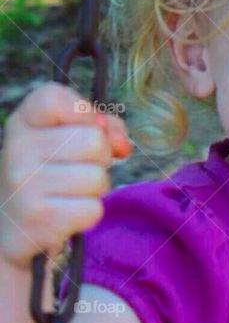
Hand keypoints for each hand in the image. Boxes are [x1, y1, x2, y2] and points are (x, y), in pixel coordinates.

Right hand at [0, 82, 130, 267]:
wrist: (12, 226)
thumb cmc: (53, 173)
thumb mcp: (70, 138)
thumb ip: (105, 126)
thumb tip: (121, 143)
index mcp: (23, 123)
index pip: (53, 97)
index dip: (82, 112)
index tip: (79, 128)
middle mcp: (17, 149)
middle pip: (93, 140)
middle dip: (99, 158)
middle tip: (77, 168)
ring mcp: (25, 184)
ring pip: (97, 177)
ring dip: (95, 188)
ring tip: (70, 192)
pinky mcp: (39, 218)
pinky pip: (93, 208)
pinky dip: (88, 213)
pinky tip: (65, 213)